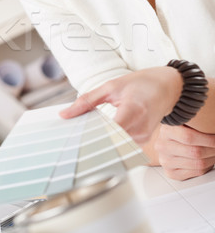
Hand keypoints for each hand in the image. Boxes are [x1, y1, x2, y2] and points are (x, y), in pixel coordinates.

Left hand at [60, 67, 182, 143]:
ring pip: (115, 147)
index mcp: (133, 109)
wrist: (167, 88)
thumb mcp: (111, 86)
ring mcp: (143, 136)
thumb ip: (87, 101)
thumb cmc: (141, 84)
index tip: (76, 140)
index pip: (112, 132)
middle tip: (73, 141)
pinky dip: (110, 142)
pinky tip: (101, 135)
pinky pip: (122, 147)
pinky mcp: (143, 141)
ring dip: (100, 143)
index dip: (93, 138)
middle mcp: (141, 127)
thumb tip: (64, 114)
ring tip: (87, 135)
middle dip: (92, 143)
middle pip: (111, 143)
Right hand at [154, 124, 214, 180]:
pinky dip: (207, 167)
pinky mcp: (171, 173)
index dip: (208, 139)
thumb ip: (196, 124)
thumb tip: (213, 127)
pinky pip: (196, 172)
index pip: (189, 137)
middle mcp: (162, 146)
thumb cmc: (180, 131)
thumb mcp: (185, 122)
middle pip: (195, 152)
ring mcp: (165, 161)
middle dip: (213, 149)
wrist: (168, 142)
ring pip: (198, 164)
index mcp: (166, 130)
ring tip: (214, 151)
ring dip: (212, 158)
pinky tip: (207, 159)